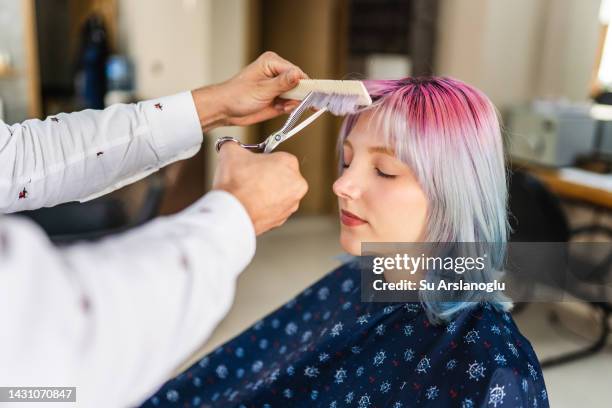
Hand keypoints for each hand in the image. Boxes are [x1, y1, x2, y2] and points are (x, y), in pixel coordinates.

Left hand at [192, 51, 307, 131]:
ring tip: (281, 106)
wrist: (225, 110)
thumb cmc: (237, 96)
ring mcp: (277, 86)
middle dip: (298, 95)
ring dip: (292, 103)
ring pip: (296, 95)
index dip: (305, 84)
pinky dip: (288, 108)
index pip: (297, 72)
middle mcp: (277, 72)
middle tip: (294, 104)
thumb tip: (298, 75)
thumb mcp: (262, 89)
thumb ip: (282, 83)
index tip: (312, 95)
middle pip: (299, 83)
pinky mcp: (277, 98)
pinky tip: (279, 109)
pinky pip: (290, 103)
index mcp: (272, 63)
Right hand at [213, 142, 307, 234]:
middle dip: (266, 176)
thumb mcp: (231, 151)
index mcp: (289, 163)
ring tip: (247, 192)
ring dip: (265, 193)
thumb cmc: (236, 183)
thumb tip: (230, 146)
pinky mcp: (282, 220)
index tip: (252, 164)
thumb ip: (234, 145)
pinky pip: (273, 209)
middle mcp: (296, 185)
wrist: (231, 213)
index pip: (278, 157)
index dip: (262, 160)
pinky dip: (263, 207)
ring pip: (277, 194)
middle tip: (248, 178)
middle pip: (280, 176)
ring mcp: (291, 204)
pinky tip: (249, 205)